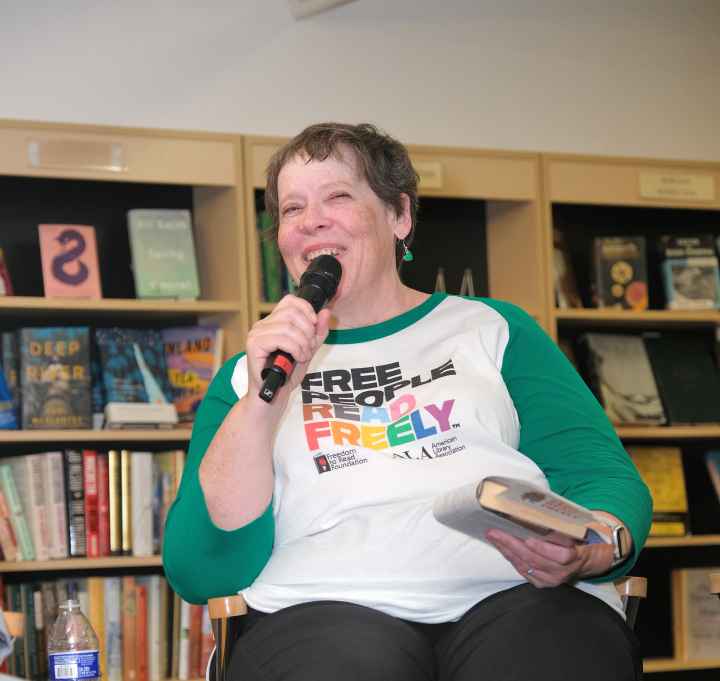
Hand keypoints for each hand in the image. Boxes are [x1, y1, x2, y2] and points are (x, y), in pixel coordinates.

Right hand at [246, 294, 330, 400]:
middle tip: (310, 347)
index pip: (290, 301)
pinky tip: (297, 358)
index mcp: (274, 322)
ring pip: (288, 327)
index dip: (306, 309)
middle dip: (308, 330)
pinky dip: (295, 348)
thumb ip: (317, 333)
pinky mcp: (254, 344)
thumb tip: (325, 312)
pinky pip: (281, 339)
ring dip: (303, 343)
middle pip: (291, 312)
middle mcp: (262, 324)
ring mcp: (256, 333)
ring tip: (304, 355)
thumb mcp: (308, 350)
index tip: (315, 325)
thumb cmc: (287, 374)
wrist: (273, 395)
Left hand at [485, 529, 613, 587]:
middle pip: (535, 560)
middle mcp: (562, 572)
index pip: (560, 556)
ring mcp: (551, 580)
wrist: (587, 561)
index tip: (528, 538)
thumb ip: (559, 526)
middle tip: (495, 532)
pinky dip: (511, 559)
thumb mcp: (575, 531)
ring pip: (526, 566)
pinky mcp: (542, 584)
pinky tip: (502, 548)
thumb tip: (535, 512)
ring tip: (493, 537)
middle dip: (512, 545)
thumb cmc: (579, 540)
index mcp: (574, 557)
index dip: (543, 548)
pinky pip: (523, 571)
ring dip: (507, 551)